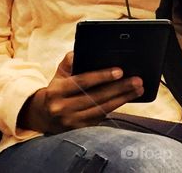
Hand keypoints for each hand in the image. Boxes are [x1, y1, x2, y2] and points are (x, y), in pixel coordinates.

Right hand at [19, 52, 143, 133]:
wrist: (44, 115)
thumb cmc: (57, 87)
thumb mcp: (60, 71)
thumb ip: (71, 59)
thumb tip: (84, 50)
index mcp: (57, 91)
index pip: (82, 81)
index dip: (102, 76)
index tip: (120, 70)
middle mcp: (63, 108)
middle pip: (96, 97)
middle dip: (119, 88)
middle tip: (137, 80)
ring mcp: (72, 122)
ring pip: (101, 109)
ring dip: (122, 99)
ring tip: (138, 89)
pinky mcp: (80, 131)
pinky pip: (101, 118)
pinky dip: (115, 107)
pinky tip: (127, 99)